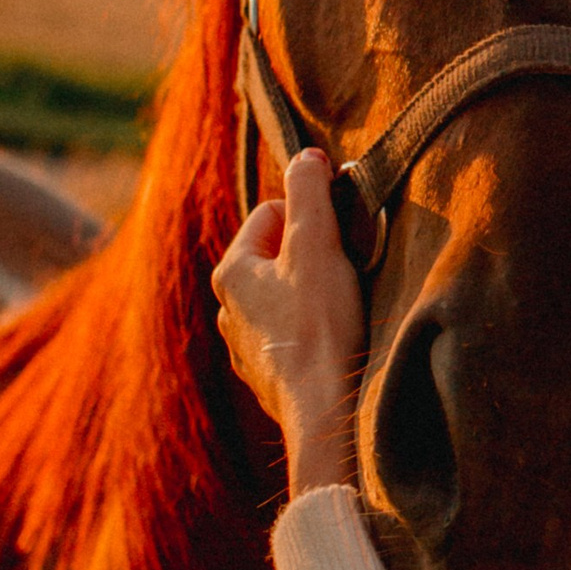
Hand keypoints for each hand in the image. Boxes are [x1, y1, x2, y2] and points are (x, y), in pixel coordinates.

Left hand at [212, 151, 365, 497]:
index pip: (272, 214)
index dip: (312, 217)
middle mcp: (227, 309)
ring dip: (311, 297)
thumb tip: (306, 156)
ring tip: (339, 312)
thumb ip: (310, 192)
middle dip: (311, 259)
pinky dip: (310, 334)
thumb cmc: (320, 326)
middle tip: (343, 275)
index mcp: (231, 271)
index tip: (339, 238)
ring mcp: (244, 347)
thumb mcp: (318, 245)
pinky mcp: (266, 378)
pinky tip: (332, 344)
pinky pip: (289, 337)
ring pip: (282, 298)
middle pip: (277, 257)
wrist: (325, 412)